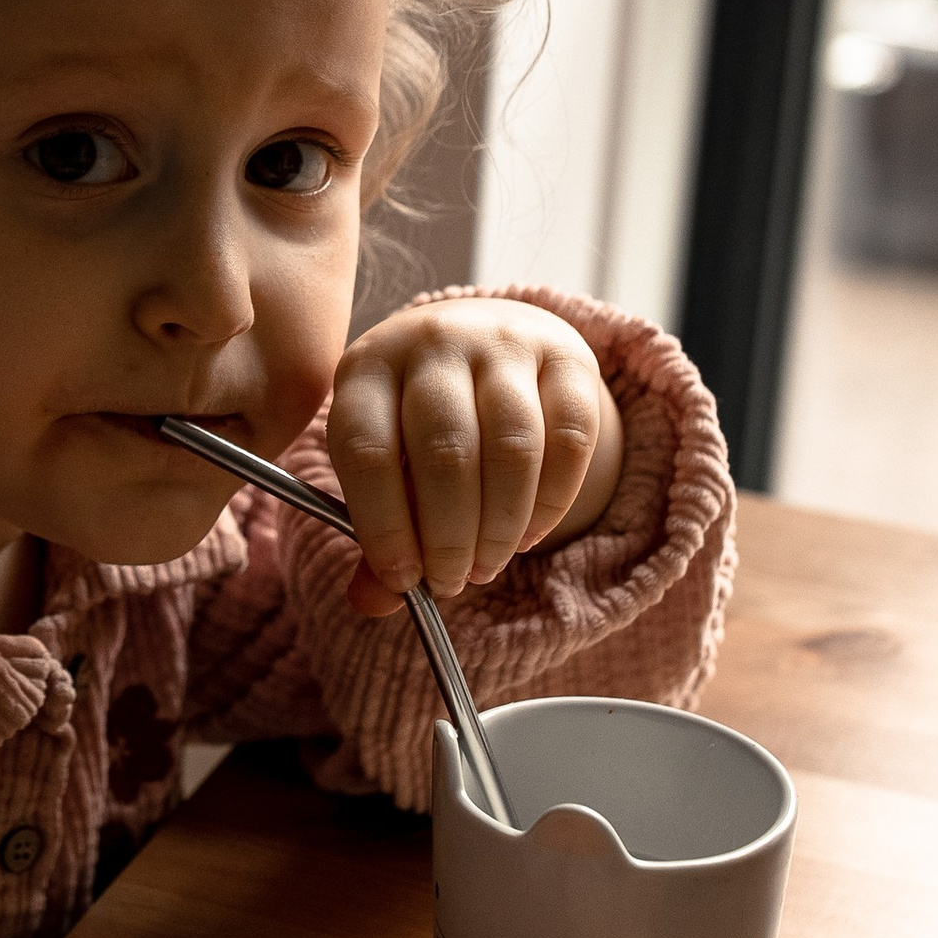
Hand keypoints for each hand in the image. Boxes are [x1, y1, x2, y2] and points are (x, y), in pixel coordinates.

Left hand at [329, 299, 621, 613]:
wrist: (485, 336)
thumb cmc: (420, 416)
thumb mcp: (385, 457)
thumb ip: (379, 527)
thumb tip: (371, 601)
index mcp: (368, 369)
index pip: (367, 451)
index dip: (383, 526)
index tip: (403, 579)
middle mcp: (432, 342)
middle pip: (445, 452)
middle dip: (450, 536)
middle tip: (453, 581)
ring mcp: (503, 341)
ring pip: (512, 446)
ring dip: (501, 525)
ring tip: (487, 565)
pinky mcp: (566, 354)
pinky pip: (570, 437)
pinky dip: (552, 501)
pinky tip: (530, 534)